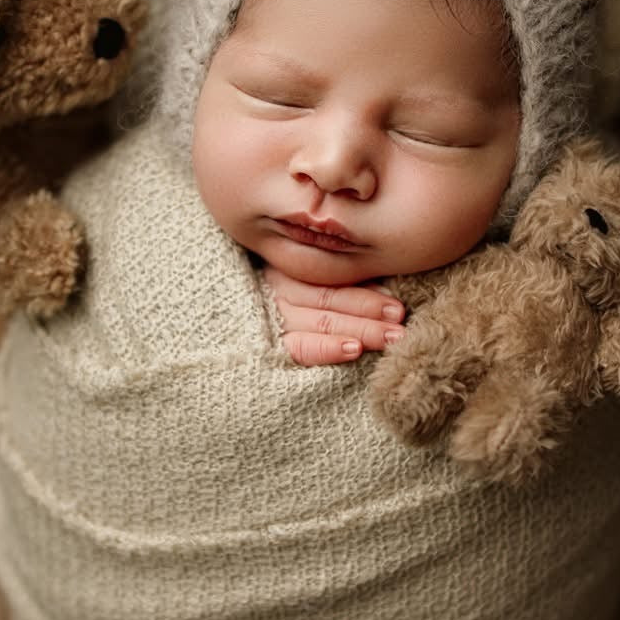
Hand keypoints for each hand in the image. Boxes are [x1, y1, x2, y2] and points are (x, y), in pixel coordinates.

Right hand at [262, 265, 406, 365]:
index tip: (395, 303)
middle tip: (401, 320)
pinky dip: (327, 348)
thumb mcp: (292, 277)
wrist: (218, 327)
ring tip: (389, 337)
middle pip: (330, 300)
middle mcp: (276, 290)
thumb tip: (382, 281)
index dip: (365, 291)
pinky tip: (353, 350)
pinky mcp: (265, 346)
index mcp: (286, 268)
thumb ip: (329, 275)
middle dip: (370, 311)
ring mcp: (270, 318)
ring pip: (321, 322)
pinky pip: (299, 348)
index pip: (331, 280)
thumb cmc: (272, 299)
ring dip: (360, 329)